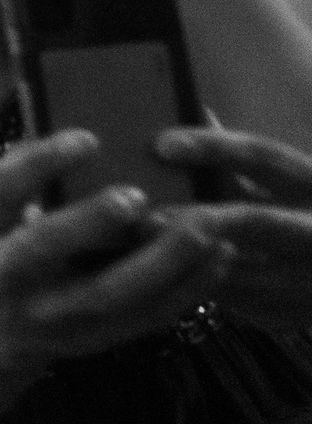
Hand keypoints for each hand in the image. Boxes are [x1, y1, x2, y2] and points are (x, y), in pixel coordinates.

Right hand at [0, 131, 232, 366]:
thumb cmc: (8, 251)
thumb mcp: (1, 216)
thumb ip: (33, 175)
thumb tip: (85, 110)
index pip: (2, 191)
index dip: (40, 163)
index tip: (88, 137)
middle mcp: (8, 273)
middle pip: (44, 248)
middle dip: (89, 222)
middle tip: (137, 196)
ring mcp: (51, 314)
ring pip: (106, 293)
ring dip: (160, 260)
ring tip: (203, 225)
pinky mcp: (95, 338)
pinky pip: (146, 318)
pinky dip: (187, 289)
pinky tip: (219, 258)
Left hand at [154, 127, 311, 327]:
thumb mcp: (295, 184)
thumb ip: (246, 159)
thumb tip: (196, 109)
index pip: (267, 159)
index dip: (216, 148)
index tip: (162, 143)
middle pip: (252, 221)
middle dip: (191, 219)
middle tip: (139, 215)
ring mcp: (310, 279)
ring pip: (237, 269)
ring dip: (183, 260)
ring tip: (130, 248)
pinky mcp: (292, 314)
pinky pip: (233, 301)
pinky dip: (191, 289)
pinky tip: (152, 279)